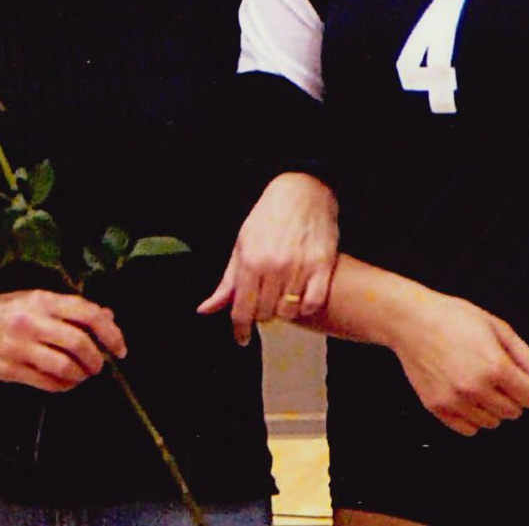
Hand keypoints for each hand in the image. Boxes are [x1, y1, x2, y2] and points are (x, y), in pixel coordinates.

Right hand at [0, 289, 126, 391]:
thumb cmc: (7, 310)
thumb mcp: (38, 300)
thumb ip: (72, 308)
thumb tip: (107, 316)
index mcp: (44, 301)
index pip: (87, 314)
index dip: (110, 332)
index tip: (119, 347)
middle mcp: (35, 322)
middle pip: (79, 343)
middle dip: (96, 359)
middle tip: (100, 365)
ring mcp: (22, 347)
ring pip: (64, 366)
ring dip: (81, 375)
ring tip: (83, 375)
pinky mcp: (12, 369)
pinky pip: (47, 382)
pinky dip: (64, 386)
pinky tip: (67, 383)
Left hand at [197, 172, 338, 344]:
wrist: (302, 190)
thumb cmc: (268, 217)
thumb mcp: (241, 245)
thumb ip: (227, 282)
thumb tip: (205, 310)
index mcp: (250, 261)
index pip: (241, 311)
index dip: (240, 331)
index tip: (242, 339)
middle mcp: (274, 266)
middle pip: (265, 315)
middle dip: (262, 315)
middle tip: (265, 303)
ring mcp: (299, 266)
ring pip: (288, 312)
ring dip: (283, 311)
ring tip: (282, 297)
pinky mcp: (322, 264)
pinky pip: (312, 303)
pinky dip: (306, 306)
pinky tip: (301, 298)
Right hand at [388, 290, 528, 435]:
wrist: (411, 320)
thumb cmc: (455, 317)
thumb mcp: (497, 327)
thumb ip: (528, 359)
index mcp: (494, 365)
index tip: (516, 374)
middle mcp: (475, 388)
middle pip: (514, 413)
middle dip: (512, 396)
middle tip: (495, 374)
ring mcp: (455, 400)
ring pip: (493, 423)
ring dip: (492, 407)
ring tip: (477, 381)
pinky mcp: (437, 408)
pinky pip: (469, 430)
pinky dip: (472, 416)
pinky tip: (464, 393)